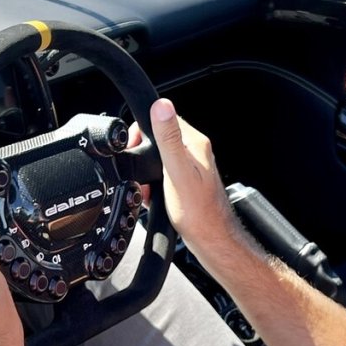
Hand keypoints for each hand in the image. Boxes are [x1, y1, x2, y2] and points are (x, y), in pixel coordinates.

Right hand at [132, 98, 241, 250]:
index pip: (163, 118)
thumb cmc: (197, 212)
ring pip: (158, 158)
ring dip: (147, 173)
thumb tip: (161, 105)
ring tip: (149, 190)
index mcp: (194, 143)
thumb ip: (168, 138)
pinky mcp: (186, 181)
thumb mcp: (176, 171)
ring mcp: (192, 166)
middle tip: (142, 177)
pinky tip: (154, 197)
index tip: (134, 149)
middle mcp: (195, 151)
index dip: (143, 131)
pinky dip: (153, 184)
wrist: (210, 240)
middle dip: (143, 156)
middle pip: (159, 139)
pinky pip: (162, 174)